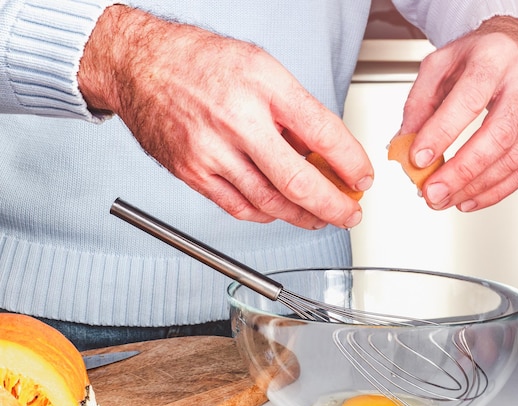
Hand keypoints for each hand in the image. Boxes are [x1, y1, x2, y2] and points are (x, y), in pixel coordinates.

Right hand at [78, 6, 372, 228]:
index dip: (351, 162)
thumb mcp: (261, 67)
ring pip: (270, 202)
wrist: (142, 65)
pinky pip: (238, 207)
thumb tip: (322, 150)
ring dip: (303, 217)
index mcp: (263, 87)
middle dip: (334, 206)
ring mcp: (212, 151)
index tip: (362, 176)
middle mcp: (237, 121)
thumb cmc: (200, 62)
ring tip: (320, 218)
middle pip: (298, 181)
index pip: (323, 132)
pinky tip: (279, 211)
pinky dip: (266, 215)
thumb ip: (293, 110)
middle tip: (350, 214)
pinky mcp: (192, 173)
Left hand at [399, 16, 517, 210]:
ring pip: (513, 159)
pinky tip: (469, 199)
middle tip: (432, 192)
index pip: (469, 100)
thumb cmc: (476, 56)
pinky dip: (495, 191)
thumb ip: (418, 104)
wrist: (516, 45)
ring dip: (475, 187)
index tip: (418, 160)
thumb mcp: (437, 66)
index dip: (442, 134)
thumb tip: (404, 145)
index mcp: (494, 58)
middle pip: (498, 136)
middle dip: (461, 172)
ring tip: (444, 199)